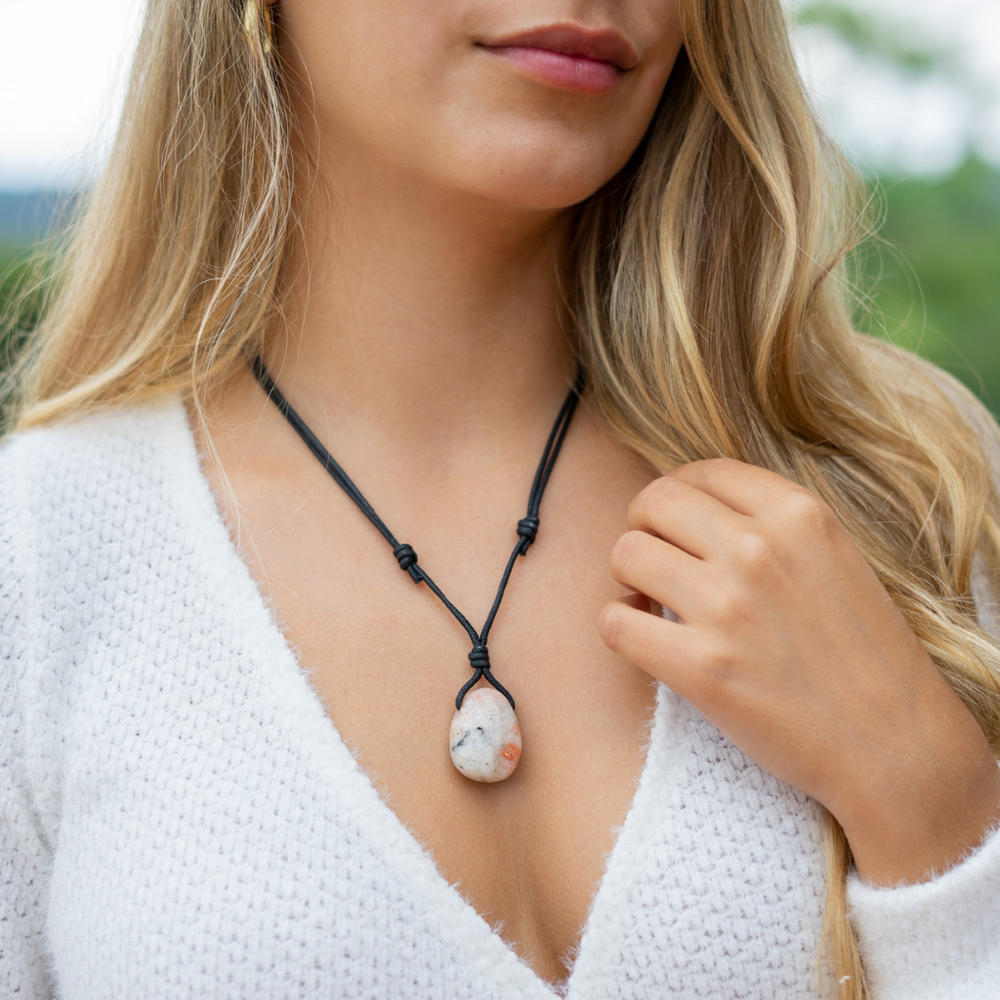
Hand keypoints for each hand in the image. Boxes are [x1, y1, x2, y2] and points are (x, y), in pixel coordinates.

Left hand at [600, 458, 999, 884]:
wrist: (895, 743)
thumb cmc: (864, 651)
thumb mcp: (835, 555)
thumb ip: (772, 524)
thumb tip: (694, 506)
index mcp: (796, 514)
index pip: (701, 472)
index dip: (678, 494)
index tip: (677, 523)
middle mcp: (757, 550)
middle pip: (653, 502)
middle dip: (642, 525)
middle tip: (655, 558)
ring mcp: (726, 607)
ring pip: (625, 554)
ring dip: (629, 577)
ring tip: (651, 600)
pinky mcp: (700, 668)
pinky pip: (614, 622)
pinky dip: (620, 627)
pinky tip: (645, 638)